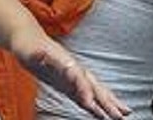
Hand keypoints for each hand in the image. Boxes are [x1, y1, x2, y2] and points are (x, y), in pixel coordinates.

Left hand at [12, 28, 129, 118]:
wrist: (30, 41)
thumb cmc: (30, 46)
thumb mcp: (32, 50)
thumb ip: (39, 54)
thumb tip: (41, 54)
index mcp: (68, 63)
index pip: (79, 78)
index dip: (85, 90)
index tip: (90, 103)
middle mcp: (76, 71)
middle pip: (96, 87)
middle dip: (108, 101)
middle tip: (121, 114)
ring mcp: (74, 79)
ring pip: (96, 93)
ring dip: (109, 104)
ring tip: (122, 115)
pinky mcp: (70, 85)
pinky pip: (86, 97)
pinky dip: (95, 106)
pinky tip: (102, 114)